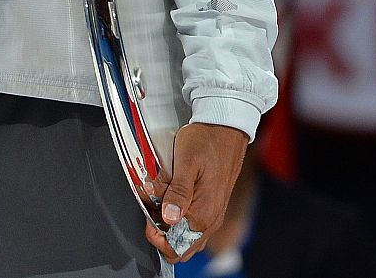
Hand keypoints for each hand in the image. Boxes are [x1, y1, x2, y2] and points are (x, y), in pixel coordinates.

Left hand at [144, 122, 247, 262]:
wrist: (227, 128)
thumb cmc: (208, 140)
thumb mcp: (187, 161)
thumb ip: (178, 192)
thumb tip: (169, 218)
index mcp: (204, 213)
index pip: (175, 247)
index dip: (156, 235)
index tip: (148, 214)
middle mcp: (211, 220)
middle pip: (179, 247)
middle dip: (160, 230)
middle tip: (154, 204)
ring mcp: (213, 215)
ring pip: (184, 236)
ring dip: (168, 221)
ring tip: (163, 195)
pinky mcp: (212, 207)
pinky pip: (191, 224)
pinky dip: (177, 214)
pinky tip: (172, 193)